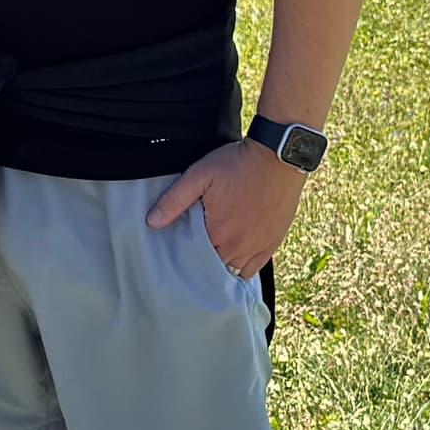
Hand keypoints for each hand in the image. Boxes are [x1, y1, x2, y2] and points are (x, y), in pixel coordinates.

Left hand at [150, 138, 302, 276]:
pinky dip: (243, 268)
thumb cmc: (237, 164)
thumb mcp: (200, 175)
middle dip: (203, 262)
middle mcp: (239, 247)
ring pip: (235, 271)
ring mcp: (258, 247)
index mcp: (219, 233)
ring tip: (214, 254)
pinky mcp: (273, 243)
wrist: (278, 157)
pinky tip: (234, 259)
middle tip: (195, 250)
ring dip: (223, 265)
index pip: (195, 260)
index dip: (186, 255)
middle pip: (215, 267)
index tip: (181, 248)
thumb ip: (174, 200)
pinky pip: (254, 269)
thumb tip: (152, 222)